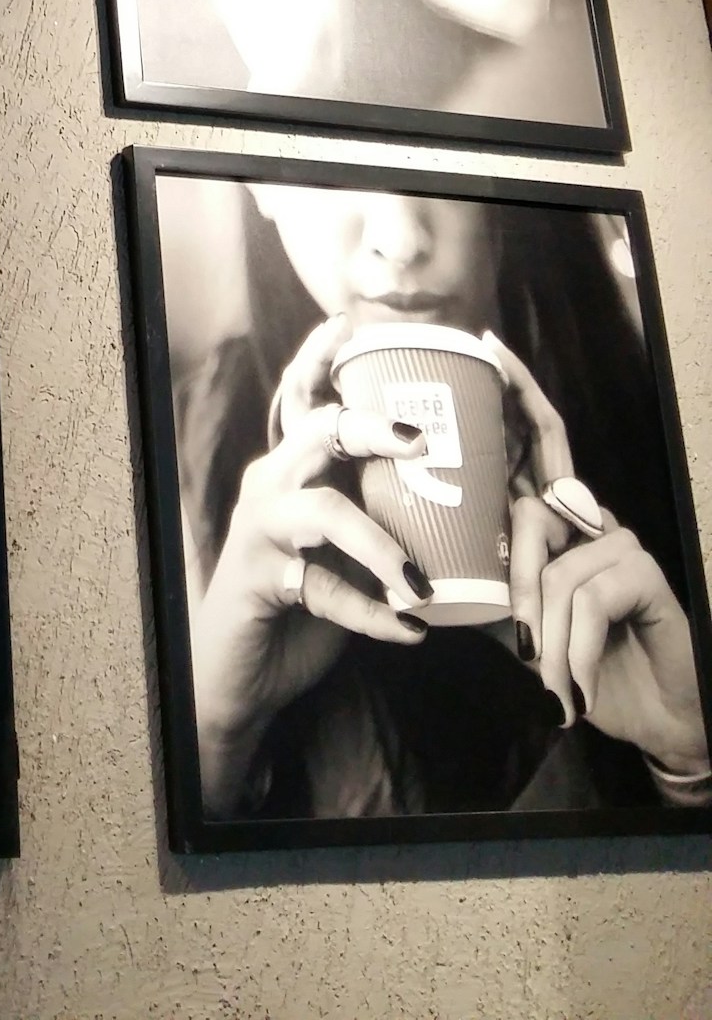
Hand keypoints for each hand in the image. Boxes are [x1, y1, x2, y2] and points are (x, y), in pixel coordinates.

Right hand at [191, 313, 433, 815]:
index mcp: (293, 467)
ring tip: (421, 581)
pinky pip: (324, 590)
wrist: (246, 671)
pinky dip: (375, 613)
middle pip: (318, 432)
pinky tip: (411, 631)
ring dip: (380, 544)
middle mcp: (272, 484)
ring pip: (323, 511)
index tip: (350, 325)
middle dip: (370, 427)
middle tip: (420, 440)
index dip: (322, 358)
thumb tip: (478, 499)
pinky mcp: (261, 581)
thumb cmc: (306, 599)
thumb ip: (385, 515)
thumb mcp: (348, 547)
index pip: (305, 398)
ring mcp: (262, 530)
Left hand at [489, 334, 708, 780]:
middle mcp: (588, 521)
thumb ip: (483, 589)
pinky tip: (575, 682)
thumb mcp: (517, 625)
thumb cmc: (576, 668)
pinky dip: (571, 644)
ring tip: (545, 678)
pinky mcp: (644, 574)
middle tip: (514, 626)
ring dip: (541, 631)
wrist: (649, 721)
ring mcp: (619, 543)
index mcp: (556, 520)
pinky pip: (586, 595)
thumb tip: (419, 574)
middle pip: (536, 502)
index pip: (535, 444)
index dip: (516, 393)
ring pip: (551, 563)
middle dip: (514, 565)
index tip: (488, 348)